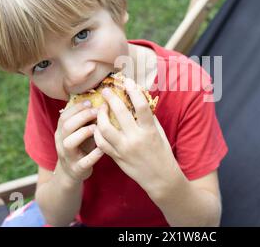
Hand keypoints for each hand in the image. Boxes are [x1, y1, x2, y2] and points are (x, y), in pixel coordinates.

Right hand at [55, 101, 103, 184]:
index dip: (76, 108)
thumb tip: (100, 101)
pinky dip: (93, 155)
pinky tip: (103, 148)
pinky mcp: (77, 168)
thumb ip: (85, 120)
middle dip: (81, 117)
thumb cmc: (80, 147)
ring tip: (97, 128)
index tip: (90, 102)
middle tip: (97, 112)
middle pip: (66, 126)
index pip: (64, 116)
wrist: (71, 173)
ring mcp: (68, 156)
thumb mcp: (79, 132)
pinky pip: (84, 162)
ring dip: (83, 133)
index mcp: (61, 132)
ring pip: (69, 143)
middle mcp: (61, 142)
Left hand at [93, 78, 180, 197]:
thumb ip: (148, 118)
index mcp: (149, 131)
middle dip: (111, 99)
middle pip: (119, 114)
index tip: (127, 81)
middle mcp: (136, 139)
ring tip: (100, 108)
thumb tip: (137, 100)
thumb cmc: (162, 153)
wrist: (160, 178)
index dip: (133, 91)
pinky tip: (98, 126)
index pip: (141, 106)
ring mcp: (124, 149)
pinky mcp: (117, 158)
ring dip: (100, 115)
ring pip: (105, 128)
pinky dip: (98, 132)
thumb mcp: (159, 133)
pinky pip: (101, 143)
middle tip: (106, 91)